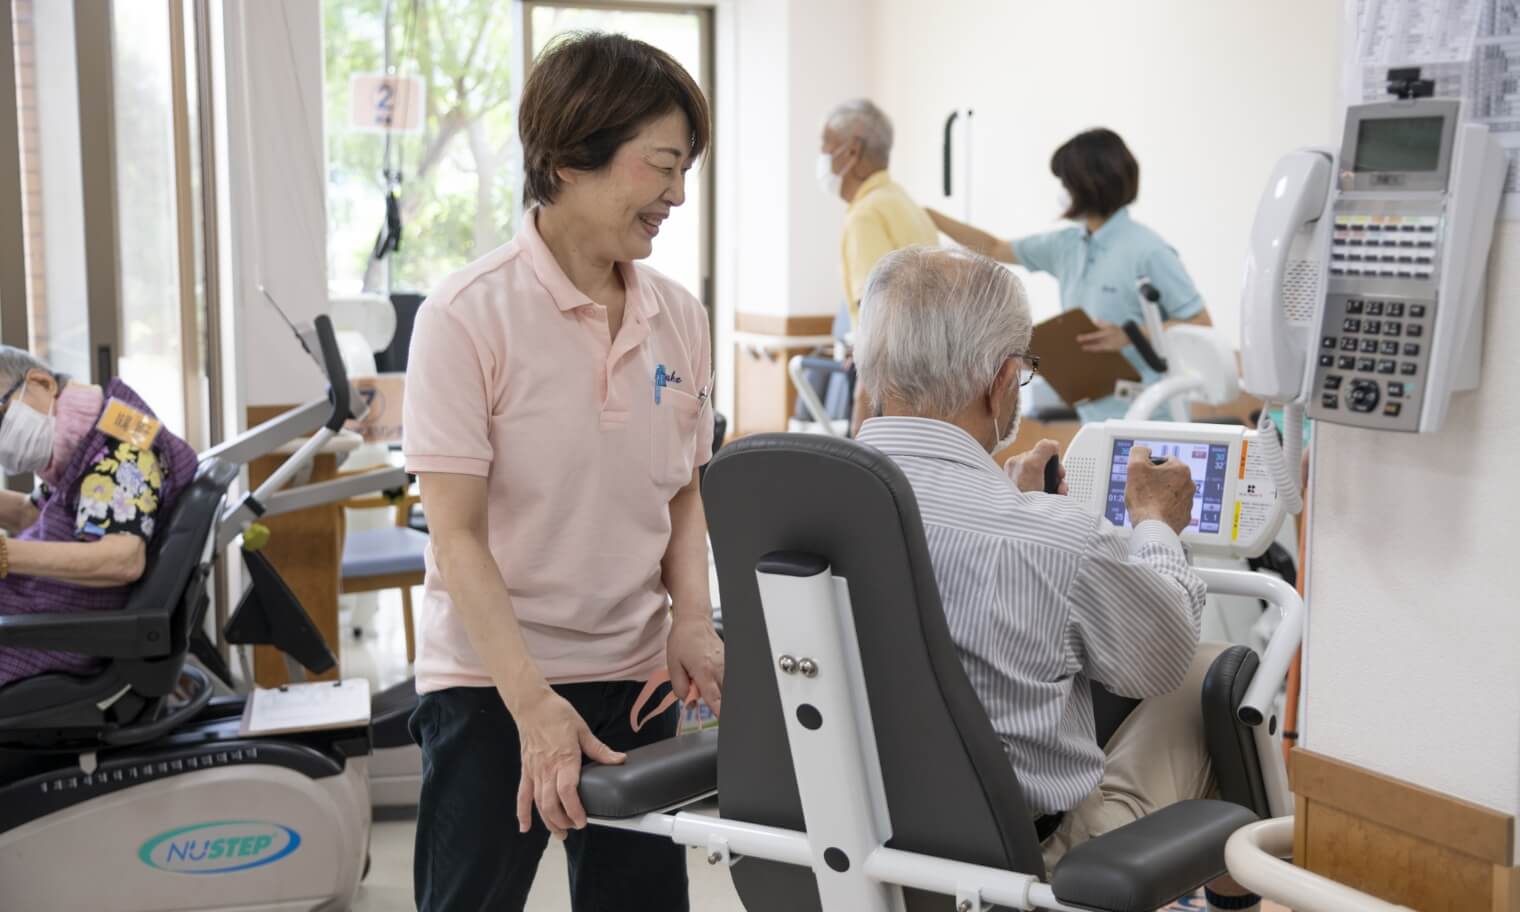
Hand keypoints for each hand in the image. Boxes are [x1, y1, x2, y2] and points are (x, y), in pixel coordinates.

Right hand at [513, 689, 624, 837]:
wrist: (532, 705)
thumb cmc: (558, 715)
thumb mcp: (583, 730)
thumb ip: (599, 750)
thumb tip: (620, 760)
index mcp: (564, 759)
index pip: (567, 791)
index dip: (574, 810)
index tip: (582, 820)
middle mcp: (547, 769)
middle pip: (551, 803)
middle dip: (562, 821)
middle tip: (575, 828)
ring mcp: (534, 771)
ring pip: (538, 803)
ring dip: (548, 821)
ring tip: (559, 833)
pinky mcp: (526, 770)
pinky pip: (522, 795)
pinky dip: (522, 812)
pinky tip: (525, 827)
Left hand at [667, 611, 723, 718]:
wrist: (694, 620)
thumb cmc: (682, 640)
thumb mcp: (673, 665)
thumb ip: (679, 687)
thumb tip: (688, 701)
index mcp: (704, 671)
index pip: (714, 699)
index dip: (719, 713)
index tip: (722, 722)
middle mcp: (719, 669)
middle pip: (724, 696)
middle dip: (715, 702)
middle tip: (700, 692)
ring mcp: (726, 664)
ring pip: (727, 687)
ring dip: (717, 691)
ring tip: (701, 678)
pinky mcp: (728, 660)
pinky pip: (727, 678)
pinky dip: (719, 682)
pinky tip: (707, 673)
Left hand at [1004, 439, 1066, 494]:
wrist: (1018, 520)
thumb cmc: (1020, 494)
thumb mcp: (1032, 465)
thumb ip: (1043, 449)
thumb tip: (1053, 444)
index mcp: (1017, 463)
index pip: (1041, 454)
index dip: (1053, 461)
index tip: (1057, 469)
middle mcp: (1020, 475)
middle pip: (1047, 469)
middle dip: (1057, 476)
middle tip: (1058, 483)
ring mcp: (1026, 488)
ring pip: (1049, 481)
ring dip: (1058, 487)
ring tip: (1058, 494)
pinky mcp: (1031, 499)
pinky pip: (1048, 492)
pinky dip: (1055, 496)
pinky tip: (1055, 499)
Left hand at [1076, 319, 1133, 352]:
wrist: (1129, 337)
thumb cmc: (1117, 329)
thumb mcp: (1110, 324)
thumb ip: (1101, 323)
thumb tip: (1092, 320)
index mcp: (1106, 333)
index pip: (1094, 335)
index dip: (1085, 337)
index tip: (1078, 338)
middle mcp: (1107, 340)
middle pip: (1094, 343)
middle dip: (1086, 344)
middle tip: (1076, 345)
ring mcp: (1109, 346)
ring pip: (1096, 348)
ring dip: (1089, 348)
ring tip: (1082, 348)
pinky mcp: (1110, 350)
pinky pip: (1101, 351)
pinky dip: (1094, 350)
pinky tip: (1089, 350)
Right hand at [1124, 446, 1195, 532]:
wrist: (1152, 527)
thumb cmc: (1145, 499)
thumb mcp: (1135, 467)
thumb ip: (1139, 452)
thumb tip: (1144, 451)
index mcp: (1180, 469)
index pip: (1163, 460)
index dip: (1149, 467)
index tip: (1142, 477)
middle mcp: (1189, 484)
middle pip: (1168, 477)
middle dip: (1156, 481)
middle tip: (1143, 490)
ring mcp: (1188, 501)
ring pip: (1171, 492)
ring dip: (1160, 495)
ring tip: (1148, 502)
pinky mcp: (1184, 516)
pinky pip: (1173, 508)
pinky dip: (1164, 509)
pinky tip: (1154, 512)